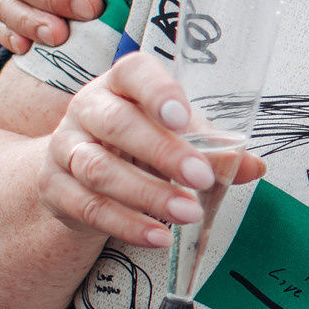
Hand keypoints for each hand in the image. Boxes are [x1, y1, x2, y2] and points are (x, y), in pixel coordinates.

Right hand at [36, 52, 265, 246]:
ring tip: (188, 213)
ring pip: (99, 170)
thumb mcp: (174, 137)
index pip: (133, 73)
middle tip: (201, 178)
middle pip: (117, 124)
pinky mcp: (55, 187)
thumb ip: (211, 148)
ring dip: (148, 194)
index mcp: (120, 84)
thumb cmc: (136, 144)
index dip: (157, 93)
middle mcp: (88, 109)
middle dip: (162, 152)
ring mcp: (66, 147)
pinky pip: (88, 207)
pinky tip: (158, 235)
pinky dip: (126, 224)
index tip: (182, 118)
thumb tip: (253, 166)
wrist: (78, 173)